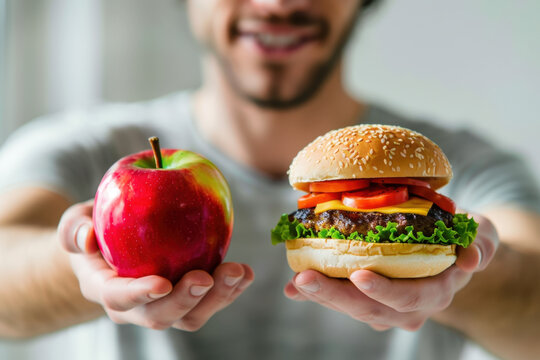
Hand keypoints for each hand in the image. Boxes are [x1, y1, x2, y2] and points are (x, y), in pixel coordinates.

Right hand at [58, 200, 253, 330]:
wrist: (111, 246)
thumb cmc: (94, 229)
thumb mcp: (75, 221)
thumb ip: (74, 228)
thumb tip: (88, 236)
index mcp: (103, 288)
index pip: (118, 298)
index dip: (139, 294)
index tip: (162, 283)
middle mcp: (134, 306)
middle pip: (160, 316)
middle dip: (186, 300)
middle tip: (207, 277)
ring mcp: (163, 304)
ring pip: (190, 316)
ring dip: (218, 298)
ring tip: (239, 272)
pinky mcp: (188, 296)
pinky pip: (209, 301)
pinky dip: (229, 289)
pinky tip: (245, 273)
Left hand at [284, 213, 497, 330]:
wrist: (451, 253)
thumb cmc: (463, 237)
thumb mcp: (480, 234)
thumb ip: (481, 243)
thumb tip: (472, 259)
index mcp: (436, 291)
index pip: (409, 297)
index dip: (384, 291)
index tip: (359, 277)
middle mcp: (409, 307)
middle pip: (370, 308)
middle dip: (335, 296)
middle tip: (304, 279)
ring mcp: (386, 306)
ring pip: (351, 307)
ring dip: (321, 295)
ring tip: (294, 281)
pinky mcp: (367, 299)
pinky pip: (341, 299)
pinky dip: (317, 293)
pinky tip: (292, 287)